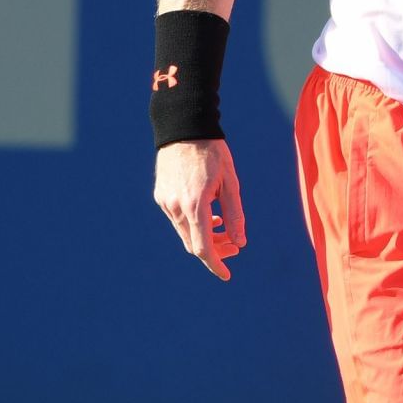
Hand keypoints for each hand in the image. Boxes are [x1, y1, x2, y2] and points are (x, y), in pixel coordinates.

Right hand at [153, 138, 247, 280]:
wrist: (184, 127)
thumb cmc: (212, 152)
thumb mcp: (231, 182)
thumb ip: (235, 214)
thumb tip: (240, 242)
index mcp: (195, 205)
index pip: (203, 248)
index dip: (216, 264)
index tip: (227, 275)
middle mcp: (176, 207)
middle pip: (194, 244)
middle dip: (215, 250)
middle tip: (235, 246)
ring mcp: (166, 201)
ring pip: (185, 232)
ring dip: (205, 236)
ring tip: (225, 227)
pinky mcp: (161, 195)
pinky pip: (177, 219)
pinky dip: (193, 224)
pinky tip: (209, 215)